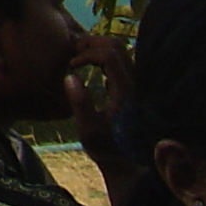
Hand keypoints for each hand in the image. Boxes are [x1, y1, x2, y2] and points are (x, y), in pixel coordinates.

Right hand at [65, 32, 137, 205]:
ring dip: (98, 47)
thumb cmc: (106, 147)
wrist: (129, 162)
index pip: (110, 56)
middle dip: (93, 43)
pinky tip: (89, 65)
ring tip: (79, 54)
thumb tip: (70, 75)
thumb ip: (81, 104)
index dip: (87, 53)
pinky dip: (103, 54)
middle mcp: (135, 85)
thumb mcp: (89, 131)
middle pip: (118, 46)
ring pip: (121, 50)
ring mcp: (136, 85)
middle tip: (73, 50)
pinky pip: (121, 59)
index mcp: (125, 93)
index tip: (72, 64)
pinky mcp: (133, 86)